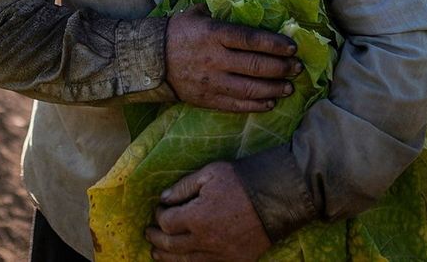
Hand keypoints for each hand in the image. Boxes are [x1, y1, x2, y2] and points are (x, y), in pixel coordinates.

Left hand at [146, 162, 271, 260]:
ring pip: (186, 261)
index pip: (167, 223)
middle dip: (157, 239)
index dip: (159, 216)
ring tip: (157, 254)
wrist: (278, 197)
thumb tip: (163, 199)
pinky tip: (184, 261)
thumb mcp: (210, 174)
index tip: (159, 209)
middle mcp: (205, 240)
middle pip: (172, 245)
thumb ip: (183, 187)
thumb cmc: (242, 181)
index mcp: (197, 217)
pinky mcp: (235, 260)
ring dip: (168, 257)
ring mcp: (221, 254)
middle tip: (149, 234)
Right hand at [165, 5, 301, 111]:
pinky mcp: (207, 99)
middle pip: (256, 66)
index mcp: (214, 34)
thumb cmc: (176, 32)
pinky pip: (236, 105)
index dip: (274, 44)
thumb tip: (246, 4)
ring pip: (250, 88)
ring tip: (288, 87)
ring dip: (274, 88)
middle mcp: (215, 59)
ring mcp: (211, 82)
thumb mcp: (196, 13)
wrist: (148, 59)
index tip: (292, 47)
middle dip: (281, 68)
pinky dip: (256, 105)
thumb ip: (220, 11)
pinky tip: (270, 102)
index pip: (251, 39)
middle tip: (297, 68)